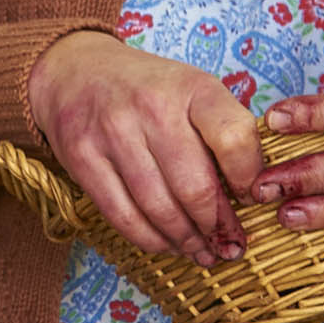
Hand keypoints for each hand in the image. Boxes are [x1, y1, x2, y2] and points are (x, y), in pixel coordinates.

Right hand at [24, 30, 266, 265]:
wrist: (72, 71)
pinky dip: (150, 240)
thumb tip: (251, 194)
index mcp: (191, 87)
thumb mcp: (193, 90)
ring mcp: (112, 132)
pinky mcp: (81, 157)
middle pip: (196, 187)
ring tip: (202, 252)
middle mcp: (151, 106)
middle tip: (229, 244)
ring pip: (159, 209)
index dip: (249, 179)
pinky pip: (123, 216)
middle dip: (218, 227)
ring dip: (187, 240)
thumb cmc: (147, 89)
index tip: (250, 198)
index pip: (234, 138)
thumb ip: (224, 131)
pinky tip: (166, 244)